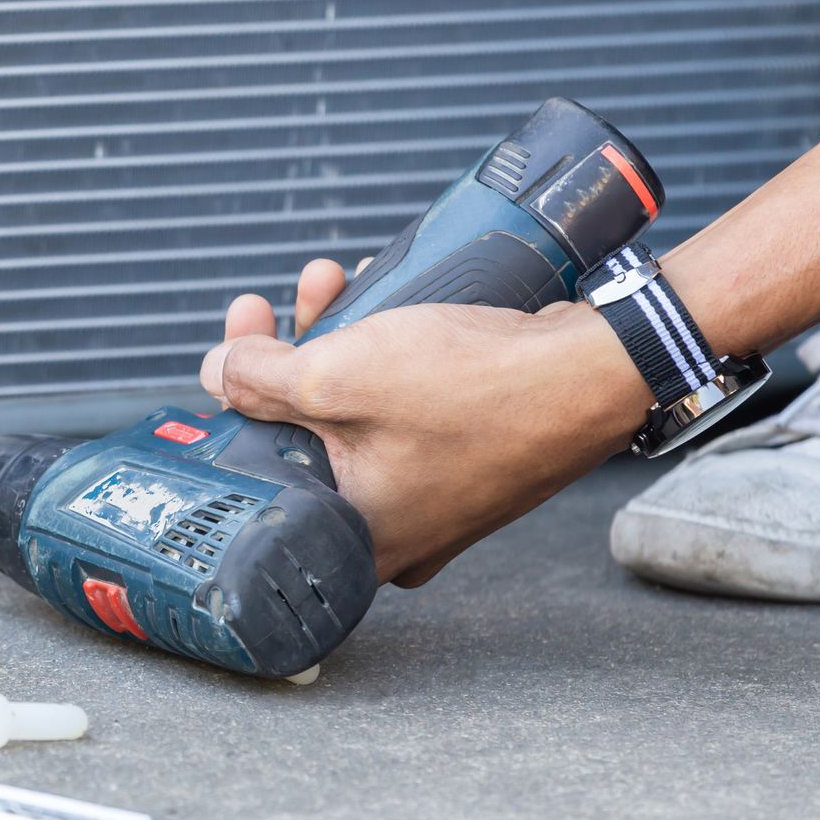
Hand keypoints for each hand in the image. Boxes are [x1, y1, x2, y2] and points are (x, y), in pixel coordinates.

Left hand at [201, 262, 652, 586]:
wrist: (600, 372)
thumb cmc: (480, 392)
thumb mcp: (337, 378)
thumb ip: (260, 380)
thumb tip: (219, 372)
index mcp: (356, 538)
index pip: (262, 474)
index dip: (237, 402)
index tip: (233, 349)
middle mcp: (395, 530)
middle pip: (304, 437)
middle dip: (284, 355)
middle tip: (269, 307)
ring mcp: (435, 494)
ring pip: (354, 412)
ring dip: (332, 340)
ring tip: (328, 281)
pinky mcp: (467, 455)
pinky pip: (401, 406)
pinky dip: (383, 354)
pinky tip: (376, 298)